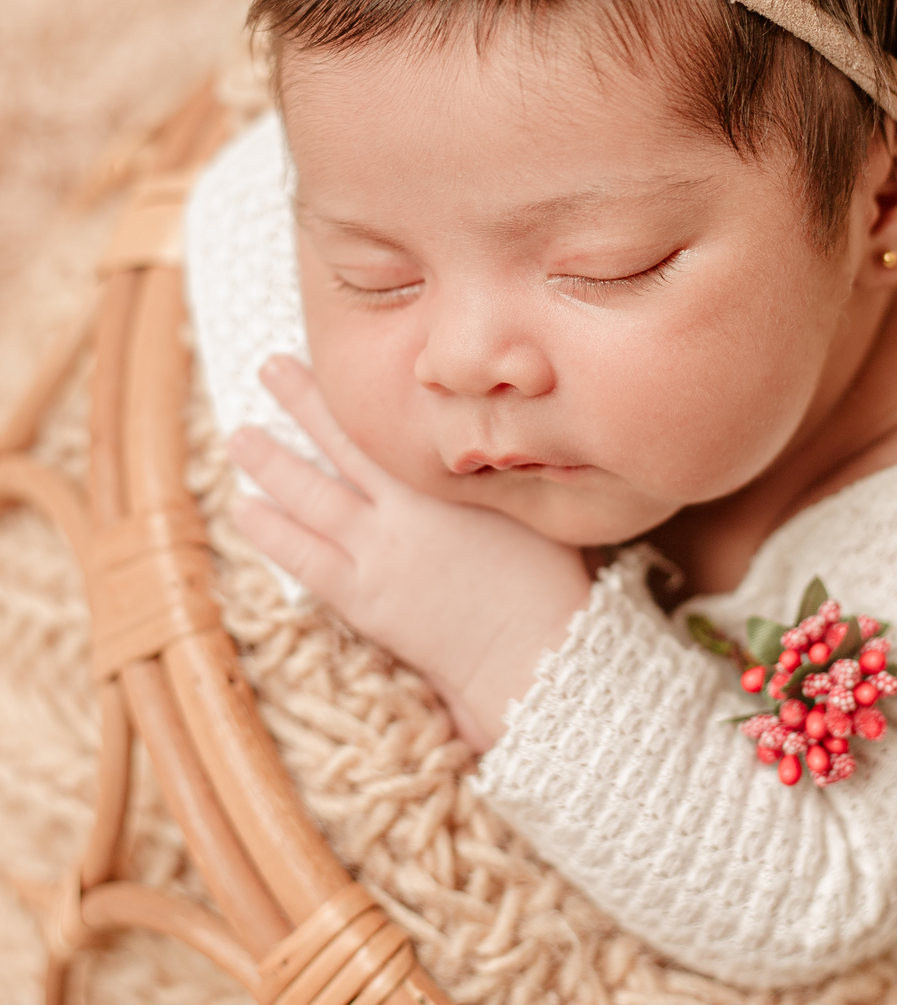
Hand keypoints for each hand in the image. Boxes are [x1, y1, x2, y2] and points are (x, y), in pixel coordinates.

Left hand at [227, 355, 591, 751]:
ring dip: (271, 463)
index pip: (387, 421)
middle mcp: (401, 509)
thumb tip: (490, 432)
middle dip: (302, 402)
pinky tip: (245, 507)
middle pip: (340, 443)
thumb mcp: (532, 503)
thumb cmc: (548, 578)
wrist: (532, 651)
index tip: (334, 353)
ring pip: (310, 495)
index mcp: (444, 480)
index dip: (356, 388)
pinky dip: (272, 531)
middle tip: (270, 365)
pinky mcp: (363, 597)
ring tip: (241, 435)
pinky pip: (304, 557)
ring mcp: (377, 553)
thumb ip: (498, 468)